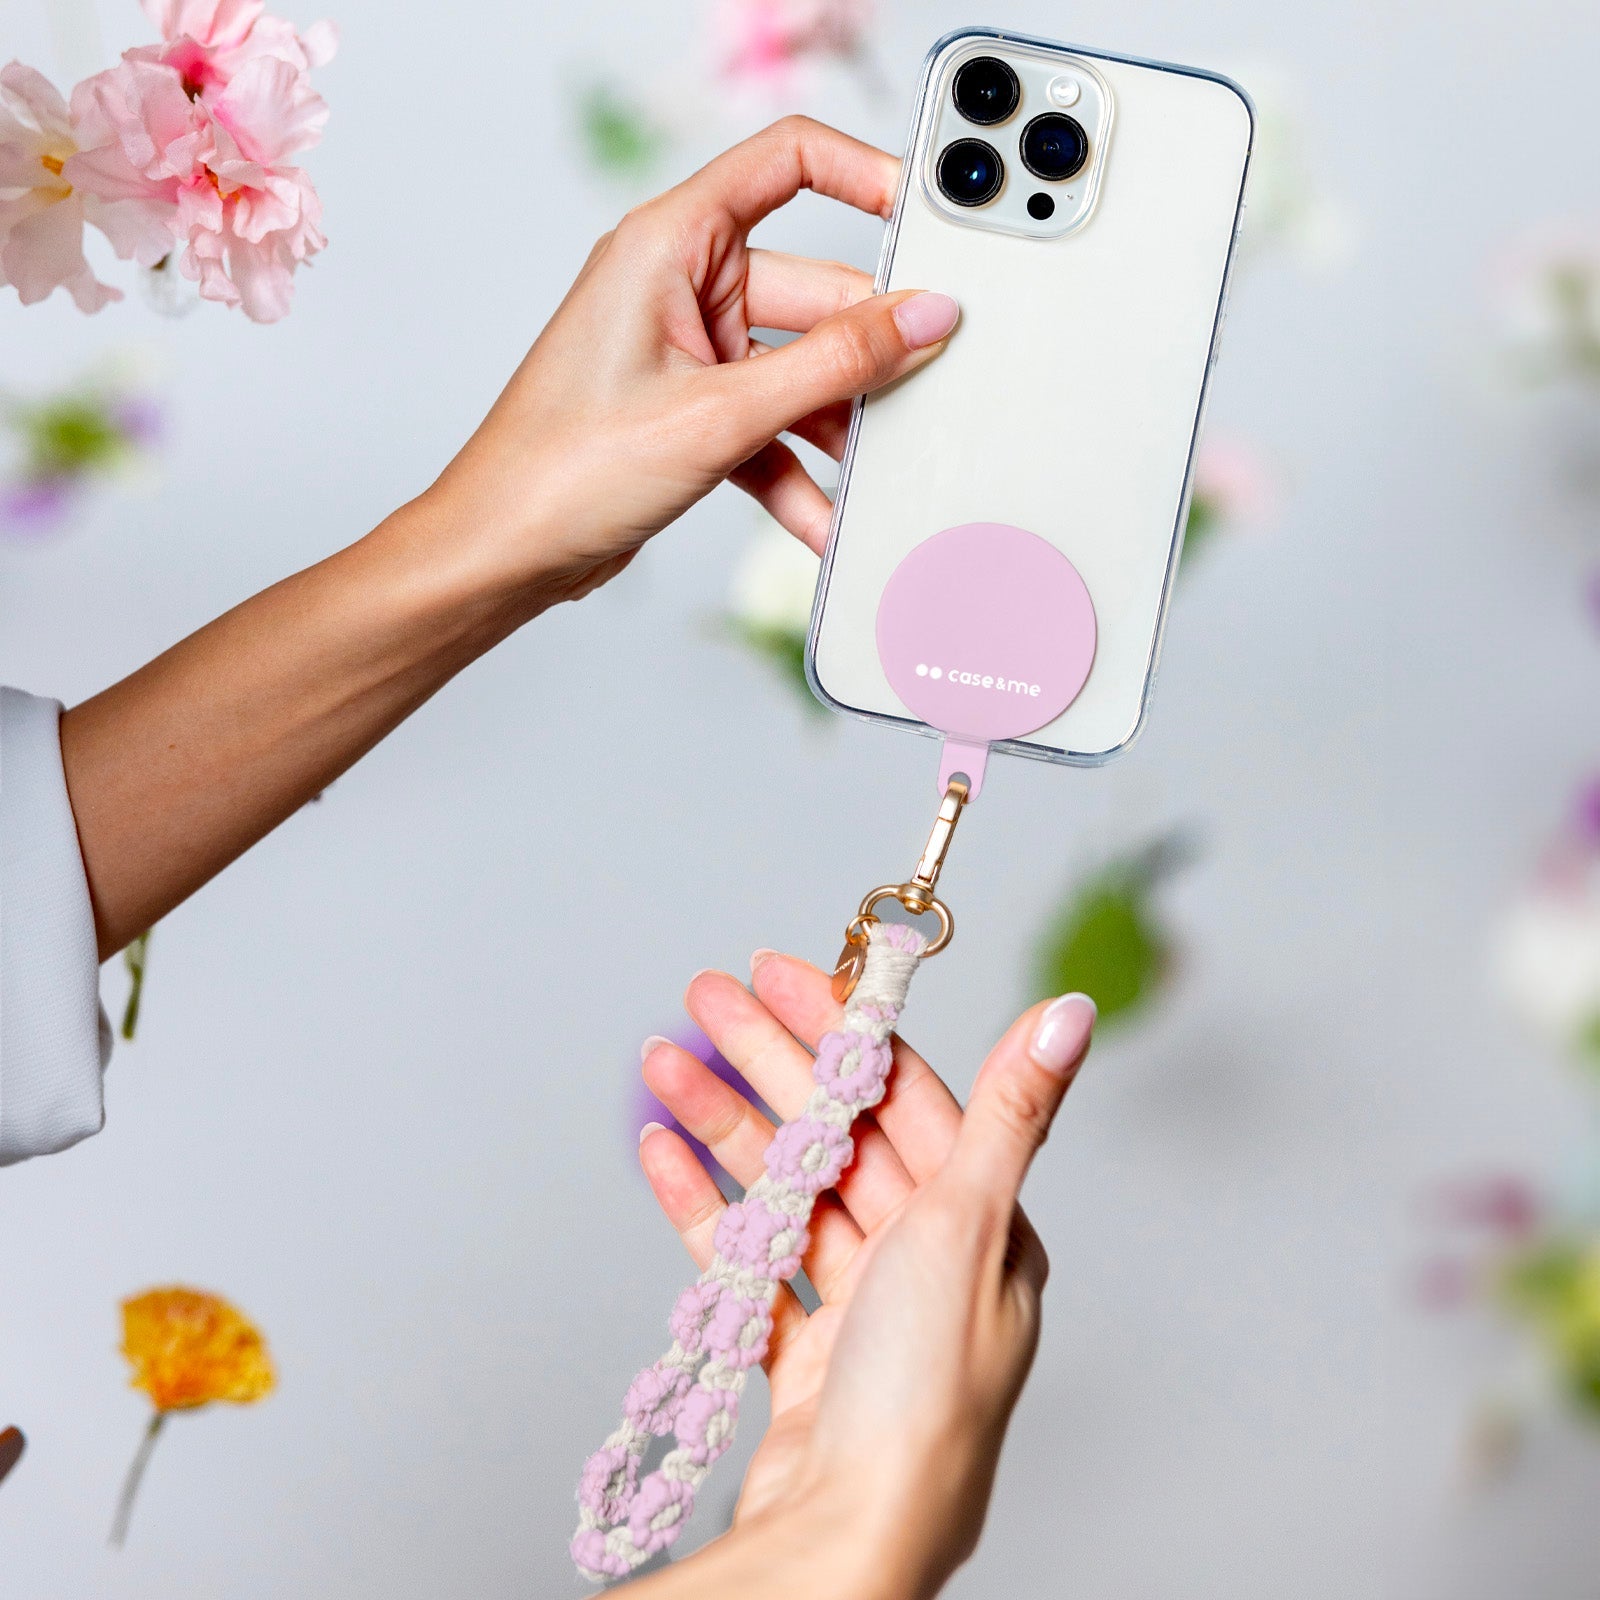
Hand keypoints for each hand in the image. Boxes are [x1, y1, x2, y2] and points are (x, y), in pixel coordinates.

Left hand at [422, 115, 958, 607]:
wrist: (502, 554)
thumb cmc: (564, 469)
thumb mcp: (719, 413)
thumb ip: (833, 364)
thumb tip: (921, 319)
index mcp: (670, 243)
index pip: (786, 164)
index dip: (864, 177)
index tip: (925, 224)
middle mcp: (678, 285)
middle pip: (810, 291)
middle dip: (860, 353)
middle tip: (913, 394)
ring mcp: (684, 351)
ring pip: (794, 369)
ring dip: (830, 425)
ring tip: (869, 471)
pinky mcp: (688, 411)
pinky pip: (766, 425)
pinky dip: (794, 468)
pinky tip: (821, 518)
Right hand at [635, 953, 1096, 1599]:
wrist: (848, 1537)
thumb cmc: (925, 1393)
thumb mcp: (970, 1225)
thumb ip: (1011, 1112)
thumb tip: (1071, 1012)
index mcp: (981, 1227)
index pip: (905, 1096)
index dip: (842, 1027)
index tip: (782, 974)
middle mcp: (926, 1261)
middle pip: (837, 1133)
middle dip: (768, 1060)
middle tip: (705, 999)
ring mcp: (860, 1309)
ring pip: (784, 1188)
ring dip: (723, 1122)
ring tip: (661, 1065)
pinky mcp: (801, 1355)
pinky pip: (747, 1259)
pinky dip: (704, 1205)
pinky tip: (663, 1153)